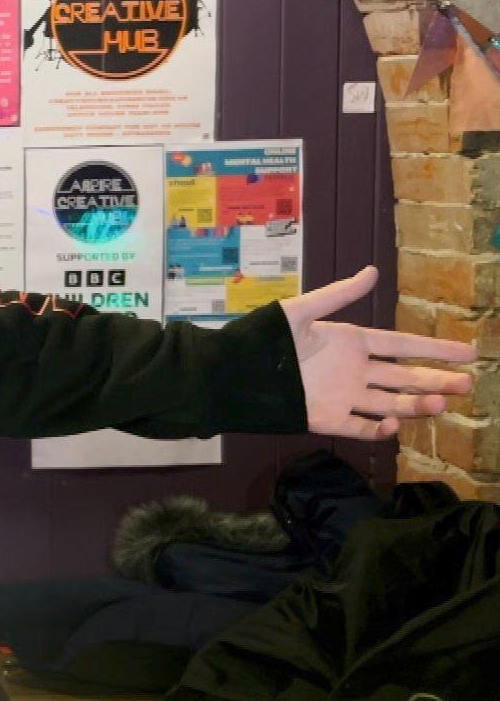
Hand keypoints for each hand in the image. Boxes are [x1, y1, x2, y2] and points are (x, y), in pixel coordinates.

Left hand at [279, 266, 475, 439]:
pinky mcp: (327, 419)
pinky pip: (359, 427)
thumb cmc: (263, 337)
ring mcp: (343, 396)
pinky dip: (377, 429)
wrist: (231, 372)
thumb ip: (337, 294)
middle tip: (469, 383)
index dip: (435, 349)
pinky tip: (393, 424)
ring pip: (390, 404)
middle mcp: (354, 371)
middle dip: (437, 380)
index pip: (402, 346)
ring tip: (443, 403)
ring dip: (416, 405)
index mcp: (351, 342)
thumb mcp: (300, 311)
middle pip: (404, 378)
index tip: (468, 351)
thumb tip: (373, 271)